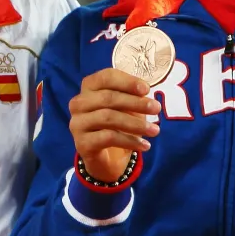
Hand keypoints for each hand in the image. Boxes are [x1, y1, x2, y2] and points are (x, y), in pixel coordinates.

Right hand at [68, 68, 161, 182]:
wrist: (106, 158)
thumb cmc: (117, 125)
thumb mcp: (126, 108)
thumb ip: (132, 97)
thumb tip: (145, 94)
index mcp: (89, 88)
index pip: (105, 77)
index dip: (127, 81)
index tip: (147, 89)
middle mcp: (78, 103)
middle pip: (108, 97)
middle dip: (135, 102)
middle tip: (156, 108)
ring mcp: (78, 123)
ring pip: (108, 117)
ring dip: (136, 124)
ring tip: (155, 130)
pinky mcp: (82, 143)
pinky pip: (108, 138)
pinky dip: (130, 141)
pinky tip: (144, 145)